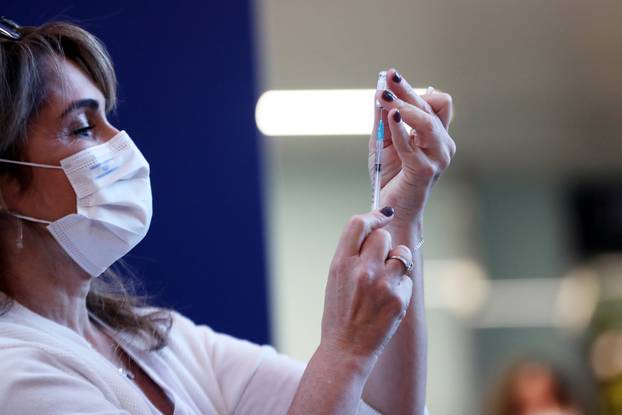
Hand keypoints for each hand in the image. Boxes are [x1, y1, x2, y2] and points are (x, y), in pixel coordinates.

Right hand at [321, 208, 413, 362]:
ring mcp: (382, 284)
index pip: (358, 224)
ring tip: (384, 281)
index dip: (373, 215)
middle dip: (384, 243)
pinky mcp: (399, 299)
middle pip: (383, 236)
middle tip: (379, 259)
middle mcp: (362, 270)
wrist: (346, 348)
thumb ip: (351, 254)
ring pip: (401, 254)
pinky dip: (400, 286)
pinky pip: (406, 279)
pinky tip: (387, 300)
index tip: (383, 215)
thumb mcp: (335, 279)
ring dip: (396, 262)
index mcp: (341, 263)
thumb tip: (374, 231)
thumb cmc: (339, 313)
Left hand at [369, 68, 455, 221]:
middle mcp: (442, 145)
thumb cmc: (392, 177)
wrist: (392, 210)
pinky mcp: (424, 170)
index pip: (435, 102)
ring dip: (405, 107)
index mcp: (436, 136)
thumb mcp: (384, 142)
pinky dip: (399, 128)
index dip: (413, 88)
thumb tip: (380, 94)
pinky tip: (390, 115)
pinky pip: (410, 144)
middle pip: (432, 107)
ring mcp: (437, 158)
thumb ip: (384, 120)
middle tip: (387, 80)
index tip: (391, 76)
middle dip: (407, 91)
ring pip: (428, 122)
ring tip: (385, 98)